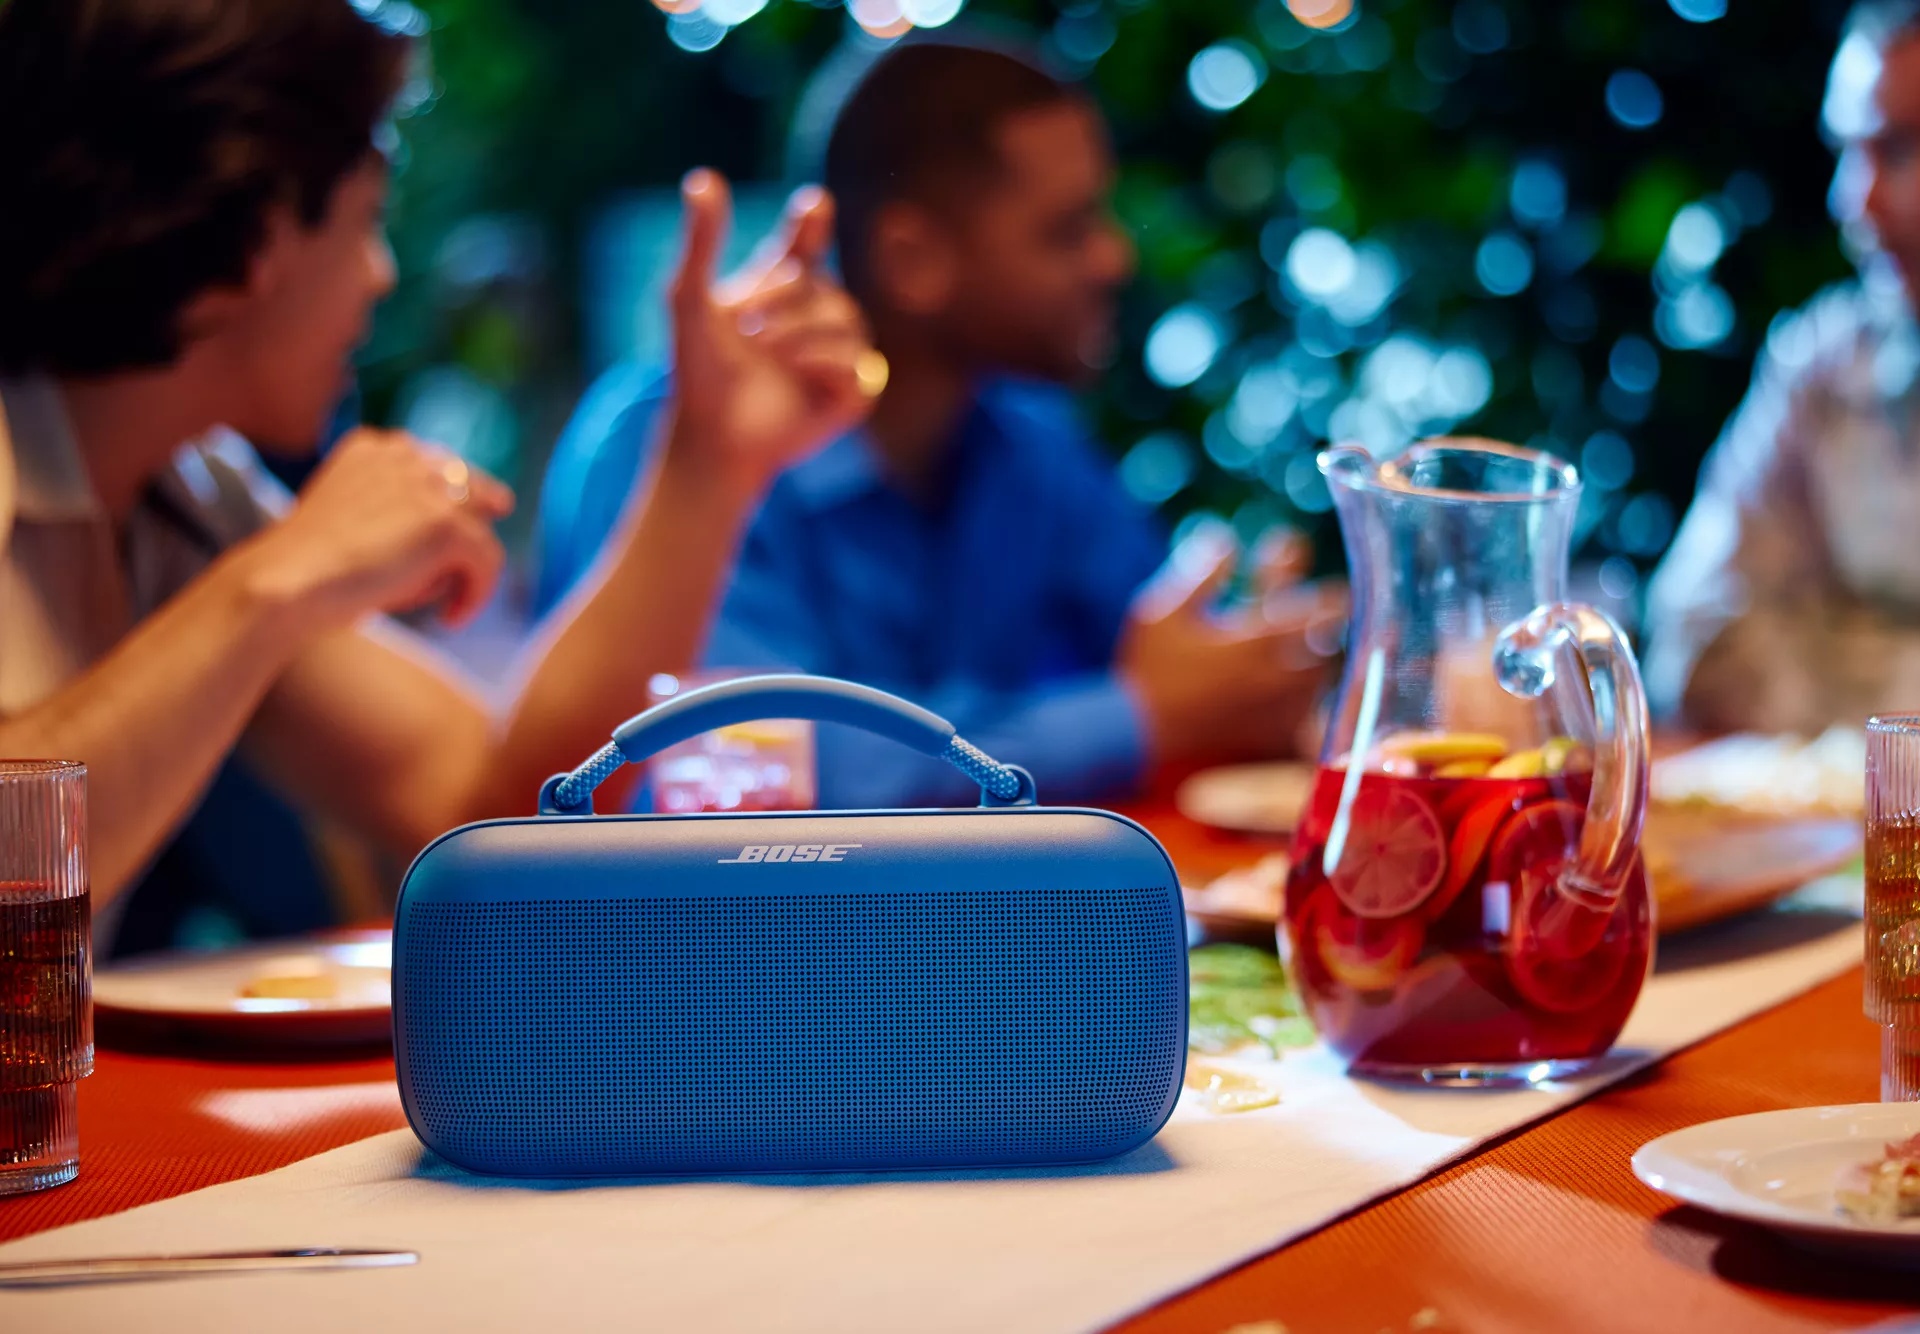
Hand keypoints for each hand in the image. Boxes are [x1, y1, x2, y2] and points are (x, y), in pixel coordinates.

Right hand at [241, 429, 515, 630]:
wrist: (288, 581)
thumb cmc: (310, 570)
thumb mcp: (351, 523)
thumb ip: (393, 514)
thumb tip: (456, 532)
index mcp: (371, 448)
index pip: (435, 461)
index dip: (456, 490)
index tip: (472, 506)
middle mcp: (402, 455)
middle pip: (470, 483)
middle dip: (480, 509)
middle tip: (494, 526)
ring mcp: (427, 486)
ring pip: (479, 530)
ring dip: (467, 569)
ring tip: (448, 604)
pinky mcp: (446, 522)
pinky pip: (487, 561)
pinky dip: (475, 594)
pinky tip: (450, 619)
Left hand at [665, 170, 877, 491]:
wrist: (710, 435)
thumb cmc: (697, 371)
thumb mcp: (690, 300)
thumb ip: (701, 242)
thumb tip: (703, 177)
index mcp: (782, 287)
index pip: (807, 242)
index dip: (813, 222)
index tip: (812, 207)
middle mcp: (818, 315)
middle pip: (822, 285)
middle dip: (782, 303)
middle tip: (748, 331)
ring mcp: (841, 354)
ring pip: (847, 321)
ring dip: (800, 335)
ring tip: (767, 354)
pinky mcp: (854, 394)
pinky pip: (861, 365)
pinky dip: (827, 366)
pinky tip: (800, 377)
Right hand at [1118, 526, 1342, 766]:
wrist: (1137, 739)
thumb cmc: (1147, 671)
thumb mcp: (1161, 611)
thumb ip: (1200, 574)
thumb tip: (1224, 537)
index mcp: (1255, 638)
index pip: (1313, 608)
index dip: (1332, 596)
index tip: (1339, 587)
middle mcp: (1276, 674)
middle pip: (1326, 644)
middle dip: (1332, 624)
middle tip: (1338, 613)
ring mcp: (1277, 710)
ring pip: (1319, 680)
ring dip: (1321, 660)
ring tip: (1320, 651)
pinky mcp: (1270, 740)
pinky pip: (1306, 719)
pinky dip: (1307, 701)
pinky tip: (1300, 697)